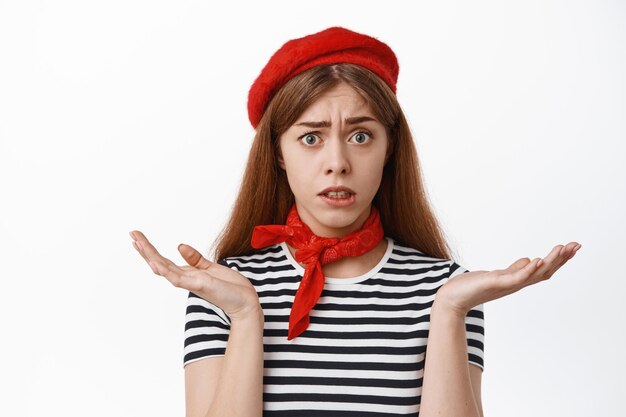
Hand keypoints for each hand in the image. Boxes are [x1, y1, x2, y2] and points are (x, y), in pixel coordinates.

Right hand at [129, 230, 260, 320]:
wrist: (246, 301)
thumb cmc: (230, 287)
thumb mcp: (210, 267)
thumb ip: (195, 259)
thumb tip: (179, 246)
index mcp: (187, 274)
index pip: (163, 260)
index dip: (150, 250)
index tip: (137, 237)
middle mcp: (185, 279)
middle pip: (159, 263)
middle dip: (145, 249)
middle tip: (132, 234)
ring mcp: (191, 283)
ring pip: (165, 270)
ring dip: (151, 257)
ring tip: (138, 243)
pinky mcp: (200, 285)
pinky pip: (180, 278)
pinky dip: (167, 271)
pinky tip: (156, 263)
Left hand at [435, 241, 581, 316]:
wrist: (452, 299)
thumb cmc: (473, 287)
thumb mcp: (497, 275)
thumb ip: (513, 270)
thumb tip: (527, 260)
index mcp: (517, 280)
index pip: (543, 270)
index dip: (558, 260)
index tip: (572, 247)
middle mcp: (515, 284)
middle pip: (544, 272)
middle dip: (561, 259)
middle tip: (576, 245)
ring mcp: (506, 284)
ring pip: (534, 274)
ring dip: (549, 261)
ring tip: (562, 248)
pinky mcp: (495, 283)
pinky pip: (514, 277)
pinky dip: (526, 269)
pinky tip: (534, 259)